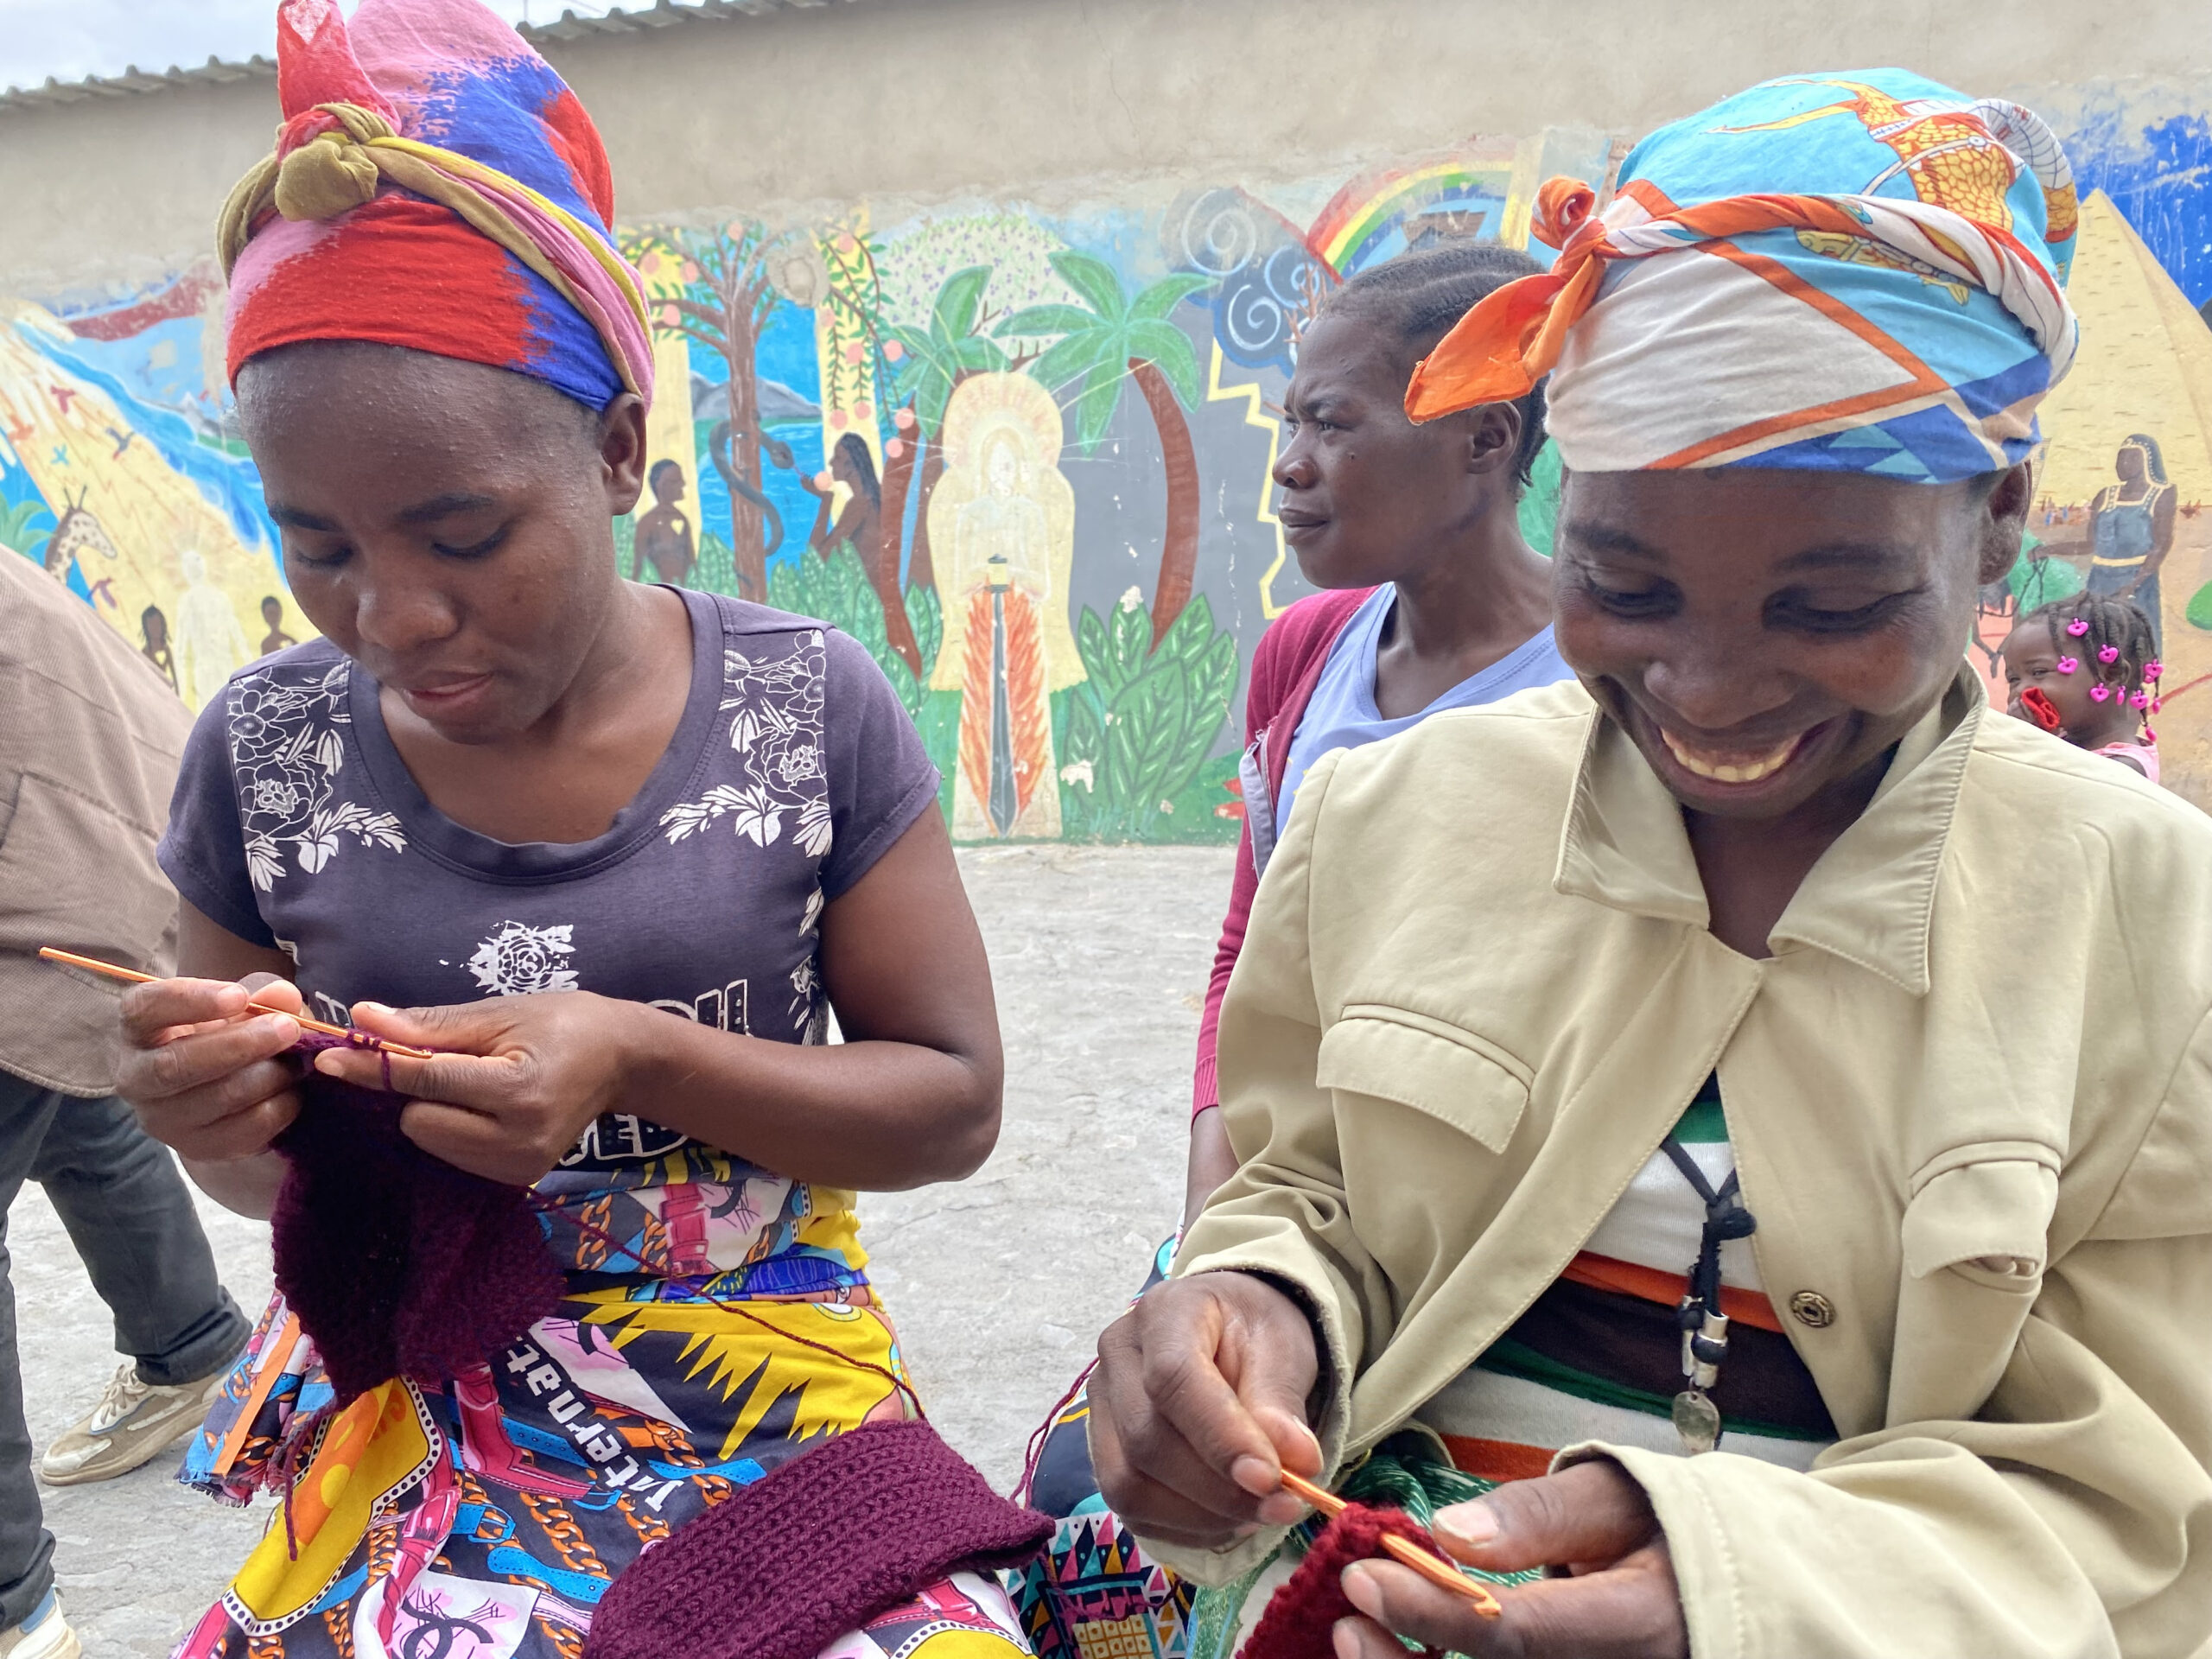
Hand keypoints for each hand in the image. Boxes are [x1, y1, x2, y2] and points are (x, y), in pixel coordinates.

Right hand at [117, 973, 304, 1161]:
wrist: (219, 1086)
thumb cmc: (223, 1031)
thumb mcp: (240, 1004)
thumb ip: (262, 994)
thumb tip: (282, 996)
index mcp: (137, 1028)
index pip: (144, 1009)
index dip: (190, 1000)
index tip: (238, 996)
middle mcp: (136, 1077)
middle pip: (176, 1065)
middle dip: (240, 1045)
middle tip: (287, 1029)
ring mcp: (162, 1120)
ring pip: (218, 1098)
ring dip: (269, 1075)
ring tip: (297, 1060)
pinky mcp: (196, 1148)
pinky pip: (246, 1130)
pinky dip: (280, 1107)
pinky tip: (291, 1090)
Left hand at [310, 992, 641, 1184]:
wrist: (621, 1061)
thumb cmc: (562, 1023)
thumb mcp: (499, 1014)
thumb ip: (429, 1026)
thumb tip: (362, 1020)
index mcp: (518, 1089)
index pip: (425, 1081)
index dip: (375, 1066)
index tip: (330, 1055)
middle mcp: (518, 1138)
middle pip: (419, 1121)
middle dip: (415, 1091)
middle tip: (445, 1061)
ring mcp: (518, 1166)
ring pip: (429, 1141)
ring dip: (431, 1110)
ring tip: (472, 1083)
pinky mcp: (516, 1178)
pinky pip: (451, 1155)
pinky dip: (450, 1128)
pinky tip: (480, 1107)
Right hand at [1089, 1271, 1321, 1549]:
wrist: (1229, 1331)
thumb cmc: (1255, 1333)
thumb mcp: (1283, 1347)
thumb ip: (1281, 1403)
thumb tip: (1296, 1462)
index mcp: (1163, 1313)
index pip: (1172, 1378)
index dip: (1220, 1437)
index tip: (1270, 1479)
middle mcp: (1117, 1358)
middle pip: (1146, 1440)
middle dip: (1218, 1489)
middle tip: (1283, 1506)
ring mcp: (1102, 1408)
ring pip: (1128, 1486)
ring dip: (1201, 1516)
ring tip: (1258, 1512)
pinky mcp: (1103, 1454)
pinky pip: (1132, 1512)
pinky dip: (1186, 1529)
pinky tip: (1229, 1518)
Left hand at [1334, 1461, 1685, 1658]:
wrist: (1723, 1588)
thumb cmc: (1660, 1527)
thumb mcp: (1614, 1497)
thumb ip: (1538, 1516)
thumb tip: (1450, 1533)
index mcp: (1636, 1623)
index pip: (1518, 1633)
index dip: (1432, 1612)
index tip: (1362, 1578)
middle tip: (1347, 1621)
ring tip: (1356, 1640)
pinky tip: (1396, 1654)